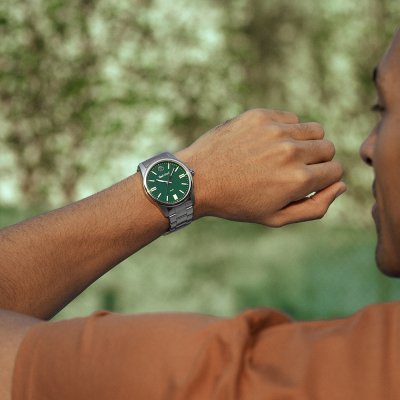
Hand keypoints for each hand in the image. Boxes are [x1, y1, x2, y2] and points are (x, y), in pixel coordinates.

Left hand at [176, 109, 345, 226]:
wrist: (198, 179)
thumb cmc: (237, 202)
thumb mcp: (276, 218)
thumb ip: (315, 207)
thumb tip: (341, 185)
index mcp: (298, 180)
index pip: (336, 171)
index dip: (322, 179)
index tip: (304, 182)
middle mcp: (291, 151)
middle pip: (328, 148)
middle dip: (316, 160)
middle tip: (290, 170)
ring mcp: (275, 130)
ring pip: (314, 129)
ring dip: (305, 142)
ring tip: (282, 155)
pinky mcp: (260, 115)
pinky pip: (291, 118)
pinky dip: (286, 129)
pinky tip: (266, 143)